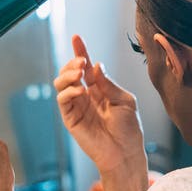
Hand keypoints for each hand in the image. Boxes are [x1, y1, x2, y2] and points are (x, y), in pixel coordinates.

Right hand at [54, 34, 146, 176]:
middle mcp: (85, 96)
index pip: (87, 67)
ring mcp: (76, 107)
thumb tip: (96, 65)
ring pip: (61, 83)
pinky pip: (62, 100)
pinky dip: (69, 91)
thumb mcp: (124, 100)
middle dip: (72, 62)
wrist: (125, 153)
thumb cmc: (129, 129)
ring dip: (68, 73)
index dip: (81, 51)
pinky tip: (81, 90)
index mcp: (99, 90)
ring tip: (79, 71)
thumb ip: (108, 83)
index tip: (77, 37)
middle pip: (70, 72)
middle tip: (82, 60)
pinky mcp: (70, 119)